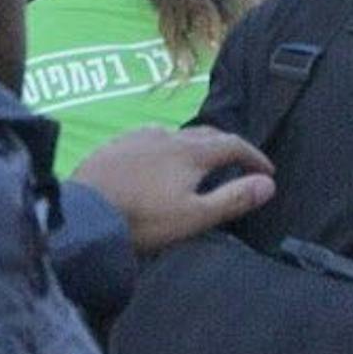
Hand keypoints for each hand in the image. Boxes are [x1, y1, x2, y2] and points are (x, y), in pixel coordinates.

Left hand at [72, 124, 274, 253]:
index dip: (254, 156)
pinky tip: (158, 158)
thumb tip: (268, 184)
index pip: (233, 144)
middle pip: (207, 133)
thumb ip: (233, 198)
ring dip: (197, 144)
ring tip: (201, 161)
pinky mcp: (115, 145)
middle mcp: (167, 136)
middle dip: (228, 145)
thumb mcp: (195, 216)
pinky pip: (150, 137)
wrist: (84, 214)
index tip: (267, 171)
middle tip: (239, 162)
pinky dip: (167, 145)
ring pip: (177, 133)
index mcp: (191, 152)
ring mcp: (138, 137)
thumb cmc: (143, 219)